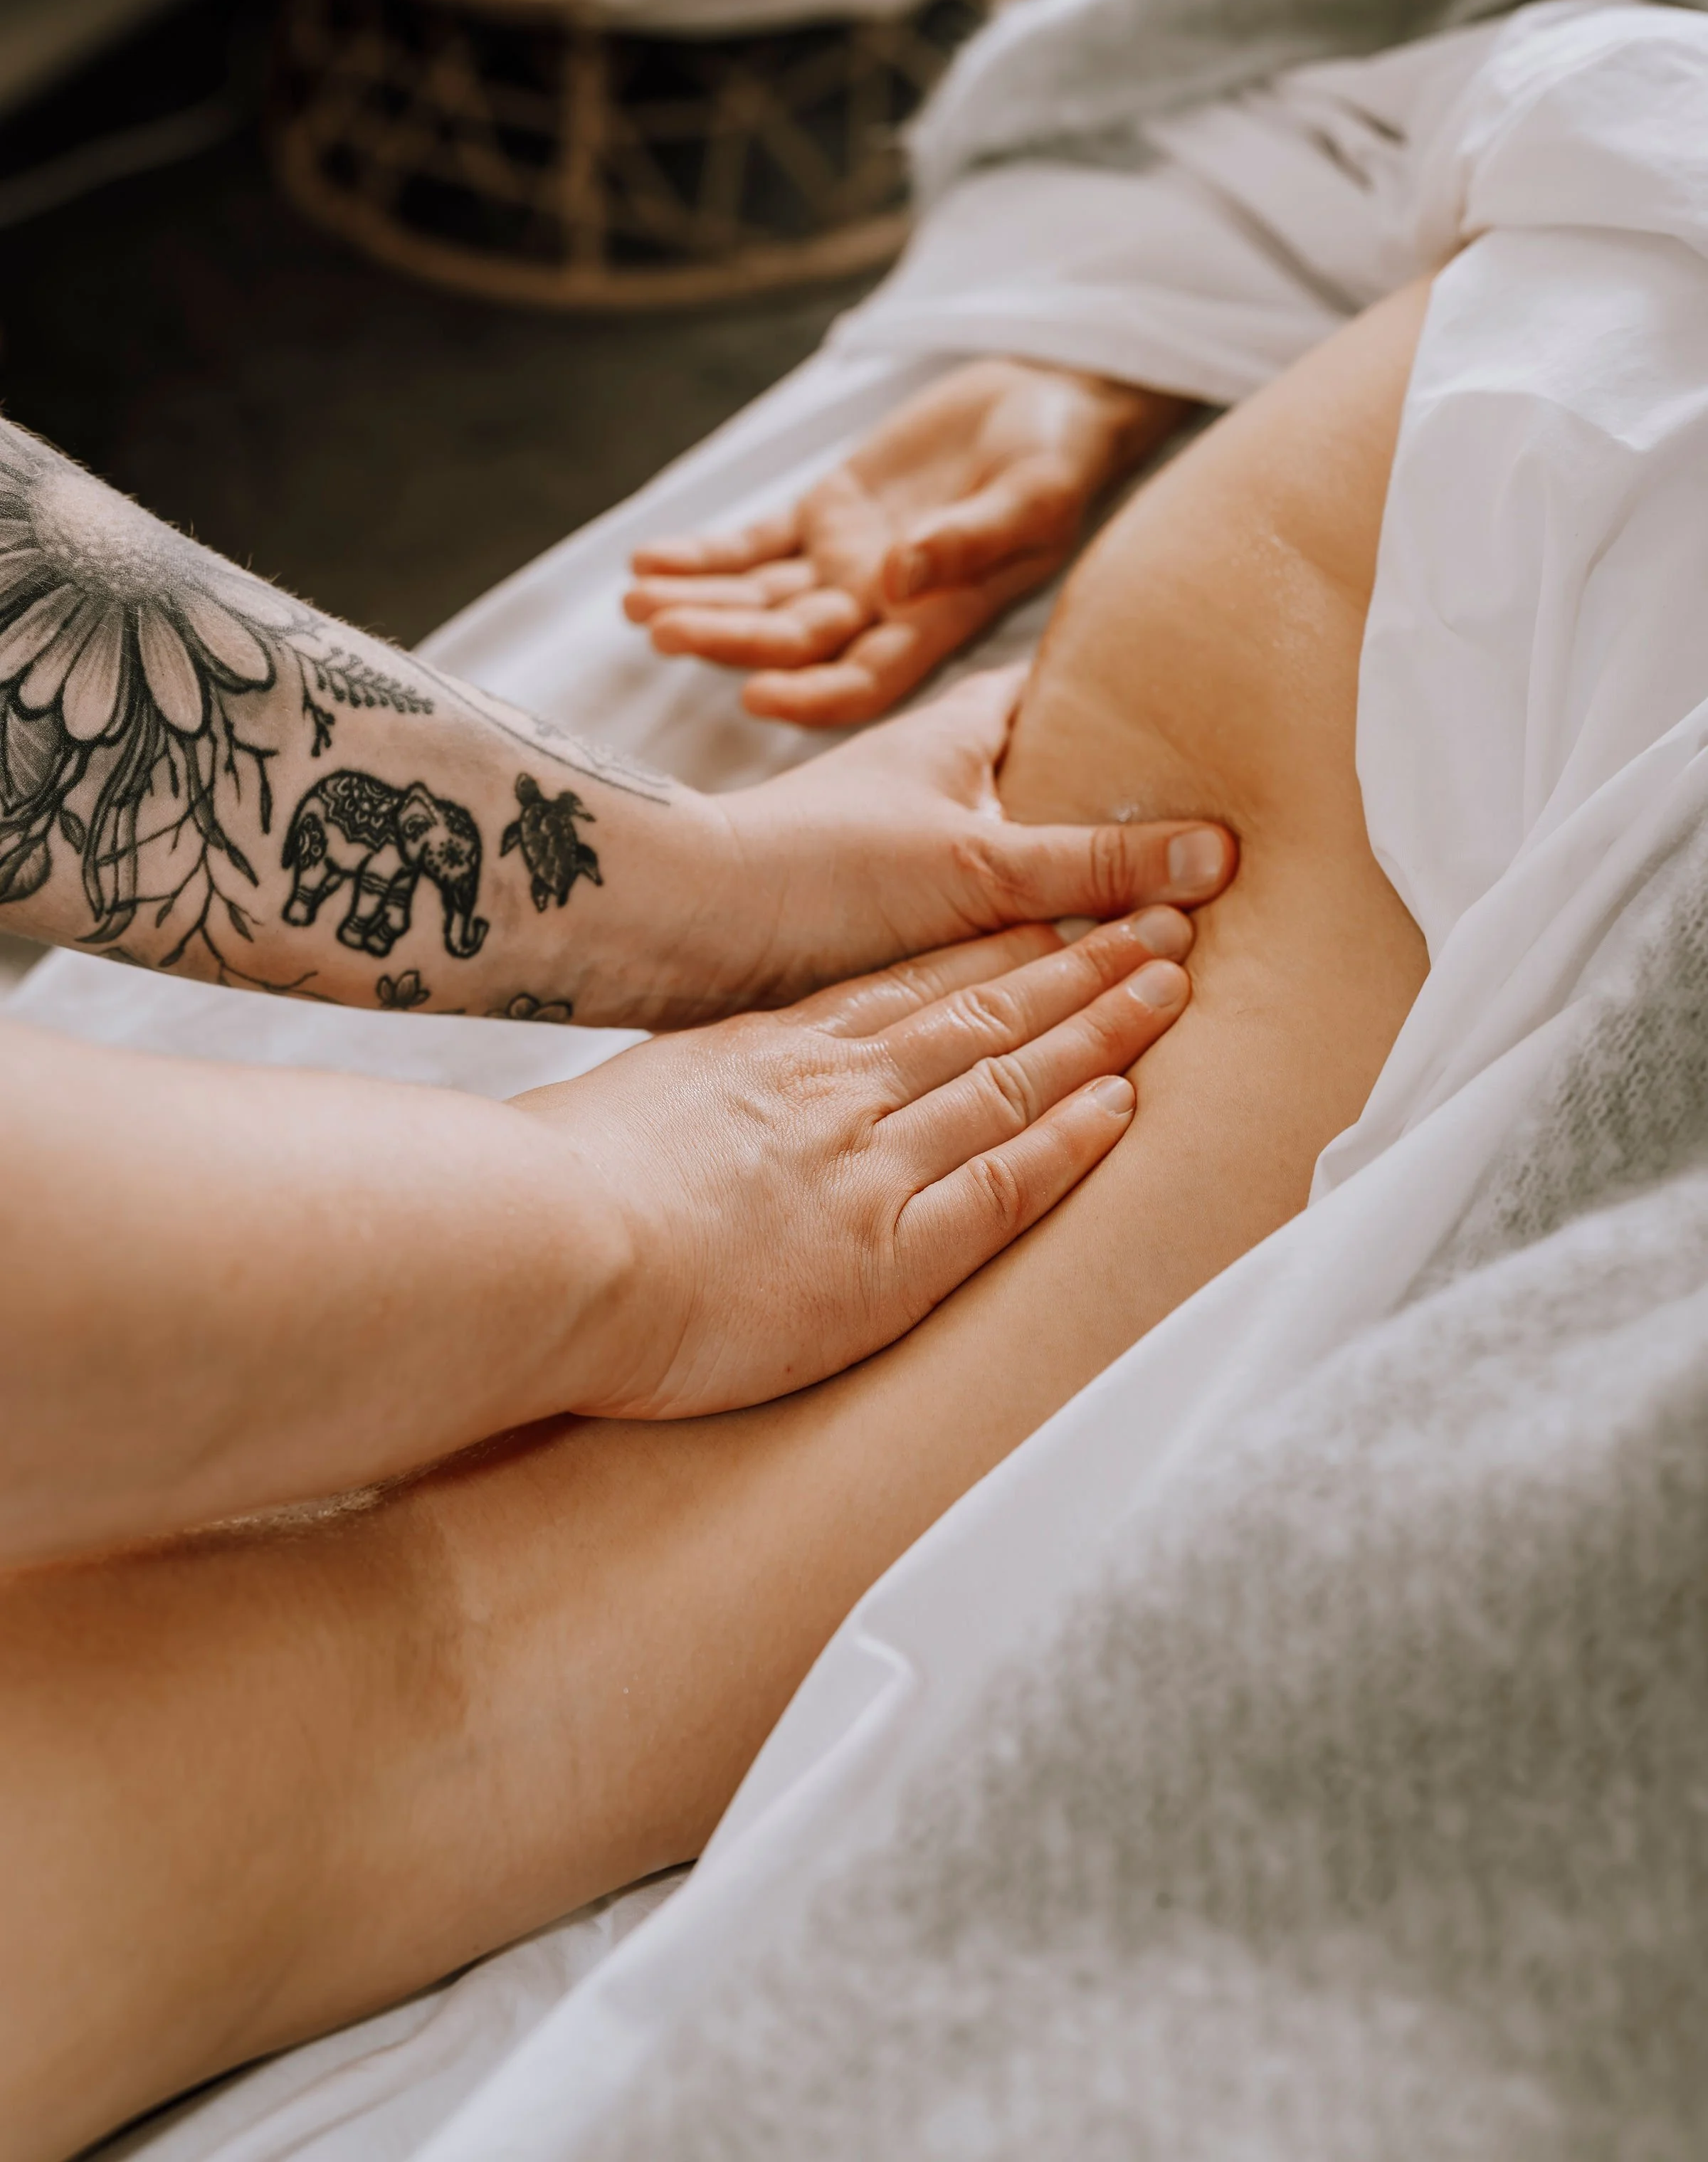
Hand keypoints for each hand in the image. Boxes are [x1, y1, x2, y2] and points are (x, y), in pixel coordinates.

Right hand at [513, 908, 1194, 1418]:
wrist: (544, 1241)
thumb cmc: (560, 1183)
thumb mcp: (641, 1101)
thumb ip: (702, 1092)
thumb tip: (710, 1102)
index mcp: (775, 1050)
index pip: (911, 985)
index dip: (996, 950)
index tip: (1057, 917)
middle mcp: (838, 1089)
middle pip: (983, 1010)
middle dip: (1079, 966)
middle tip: (1155, 925)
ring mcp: (869, 1162)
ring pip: (1011, 1075)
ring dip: (1100, 1029)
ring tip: (1168, 988)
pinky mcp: (888, 1252)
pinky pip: (1003, 1182)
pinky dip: (1069, 1137)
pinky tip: (1123, 1103)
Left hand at [625, 358, 1189, 724]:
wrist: (1047, 399)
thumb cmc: (1058, 454)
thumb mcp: (1034, 493)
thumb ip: (969, 540)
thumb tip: (896, 579)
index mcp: (938, 619)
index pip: (866, 680)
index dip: (812, 698)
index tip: (755, 696)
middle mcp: (882, 604)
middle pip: (791, 641)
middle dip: (726, 638)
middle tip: (662, 630)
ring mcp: (846, 562)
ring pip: (759, 598)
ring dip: (697, 602)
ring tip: (633, 601)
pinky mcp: (824, 513)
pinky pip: (751, 545)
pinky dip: (702, 555)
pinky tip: (647, 560)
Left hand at [688, 666, 1232, 1019]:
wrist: (693, 932)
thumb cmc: (820, 868)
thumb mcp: (978, 863)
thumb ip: (1096, 863)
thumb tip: (1220, 855)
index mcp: (963, 731)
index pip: (1063, 685)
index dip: (1131, 687)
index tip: (1207, 702)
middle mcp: (941, 780)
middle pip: (1057, 774)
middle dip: (1126, 796)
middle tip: (1226, 819)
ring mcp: (915, 848)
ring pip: (1025, 852)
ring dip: (1082, 878)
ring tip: (1182, 907)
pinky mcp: (890, 915)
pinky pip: (989, 917)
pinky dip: (1035, 934)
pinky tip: (1080, 972)